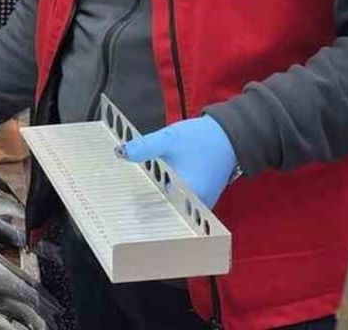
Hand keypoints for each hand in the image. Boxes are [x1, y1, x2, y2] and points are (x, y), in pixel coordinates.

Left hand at [120, 115, 237, 207]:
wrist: (229, 134)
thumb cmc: (201, 138)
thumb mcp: (168, 140)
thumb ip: (145, 147)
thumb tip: (121, 153)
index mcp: (188, 195)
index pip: (158, 212)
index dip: (138, 212)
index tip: (119, 208)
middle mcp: (196, 206)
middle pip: (164, 214)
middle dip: (144, 209)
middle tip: (118, 203)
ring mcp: (199, 204)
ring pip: (171, 209)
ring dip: (154, 203)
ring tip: (128, 199)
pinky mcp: (200, 198)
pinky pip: (179, 202)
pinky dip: (165, 197)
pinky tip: (149, 190)